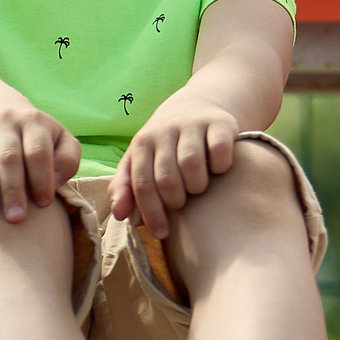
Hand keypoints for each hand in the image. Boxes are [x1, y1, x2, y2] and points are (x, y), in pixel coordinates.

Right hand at [0, 101, 81, 222]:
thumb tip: (55, 182)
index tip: (43, 205)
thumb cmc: (35, 141)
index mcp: (34, 122)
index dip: (41, 179)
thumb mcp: (59, 142)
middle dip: (12, 189)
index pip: (38, 152)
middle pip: (8, 156)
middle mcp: (6, 119)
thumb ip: (67, 160)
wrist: (1, 117)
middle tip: (15, 218)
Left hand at [110, 93, 238, 239]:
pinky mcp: (219, 123)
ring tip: (198, 188)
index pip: (141, 184)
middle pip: (167, 178)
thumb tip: (118, 214)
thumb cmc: (164, 145)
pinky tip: (218, 170)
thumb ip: (125, 186)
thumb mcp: (139, 160)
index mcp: (142, 143)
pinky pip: (220, 151)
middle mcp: (164, 131)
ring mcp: (192, 124)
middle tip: (181, 203)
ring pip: (191, 165)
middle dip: (175, 200)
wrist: (196, 105)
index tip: (161, 233)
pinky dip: (220, 166)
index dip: (151, 212)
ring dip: (197, 186)